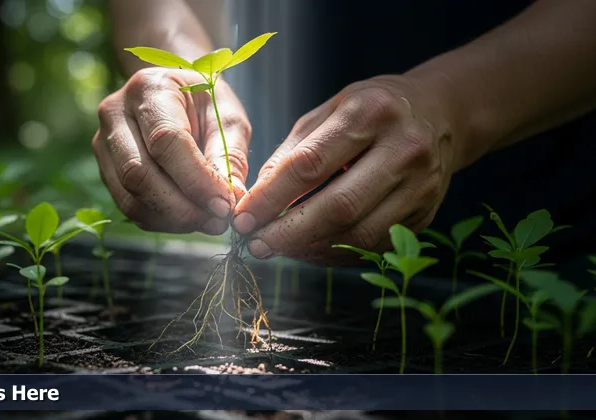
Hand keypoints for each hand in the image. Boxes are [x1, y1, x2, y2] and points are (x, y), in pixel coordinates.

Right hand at [93, 67, 250, 234]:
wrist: (174, 93)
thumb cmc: (205, 101)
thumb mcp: (228, 116)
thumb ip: (230, 155)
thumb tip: (233, 197)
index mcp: (149, 89)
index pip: (165, 141)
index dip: (195, 180)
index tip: (224, 205)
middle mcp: (115, 113)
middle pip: (138, 173)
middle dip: (182, 207)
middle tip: (218, 222)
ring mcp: (102, 142)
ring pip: (129, 196)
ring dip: (172, 219)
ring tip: (206, 221)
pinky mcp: (104, 168)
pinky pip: (127, 206)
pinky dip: (160, 220)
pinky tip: (187, 217)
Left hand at [232, 75, 458, 264]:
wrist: (440, 114)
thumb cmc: (371, 110)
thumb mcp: (329, 111)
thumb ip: (292, 151)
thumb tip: (256, 197)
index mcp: (370, 113)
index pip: (310, 165)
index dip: (271, 197)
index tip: (242, 218)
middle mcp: (403, 149)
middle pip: (338, 206)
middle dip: (289, 232)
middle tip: (256, 245)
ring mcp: (420, 185)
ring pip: (359, 233)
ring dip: (311, 248)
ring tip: (279, 248)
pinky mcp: (425, 214)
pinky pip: (374, 245)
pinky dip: (337, 252)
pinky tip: (311, 249)